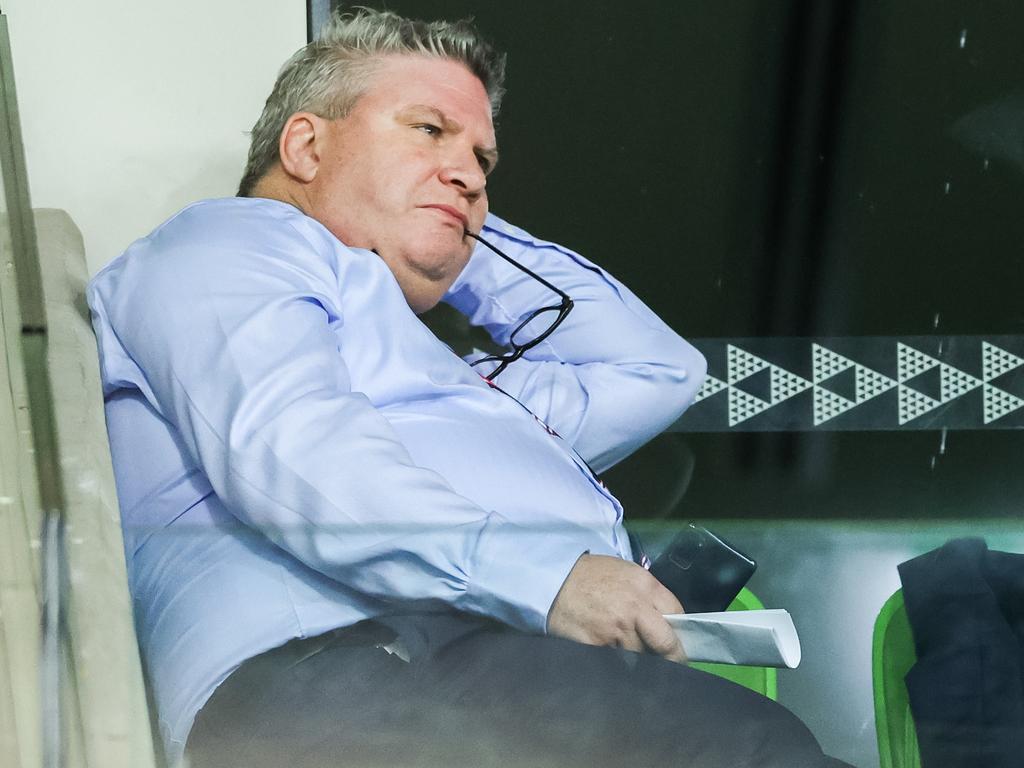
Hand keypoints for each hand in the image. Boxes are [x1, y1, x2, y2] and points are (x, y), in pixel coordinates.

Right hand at [547, 554, 686, 661]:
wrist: (553, 580)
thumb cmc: (592, 576)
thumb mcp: (626, 573)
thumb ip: (648, 595)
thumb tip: (668, 623)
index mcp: (645, 586)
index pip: (678, 615)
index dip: (679, 633)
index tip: (677, 644)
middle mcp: (634, 608)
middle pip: (666, 644)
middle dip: (672, 658)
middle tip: (669, 664)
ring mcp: (615, 630)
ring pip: (642, 658)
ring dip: (640, 660)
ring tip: (630, 654)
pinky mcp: (597, 646)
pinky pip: (617, 664)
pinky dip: (618, 664)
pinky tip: (611, 655)